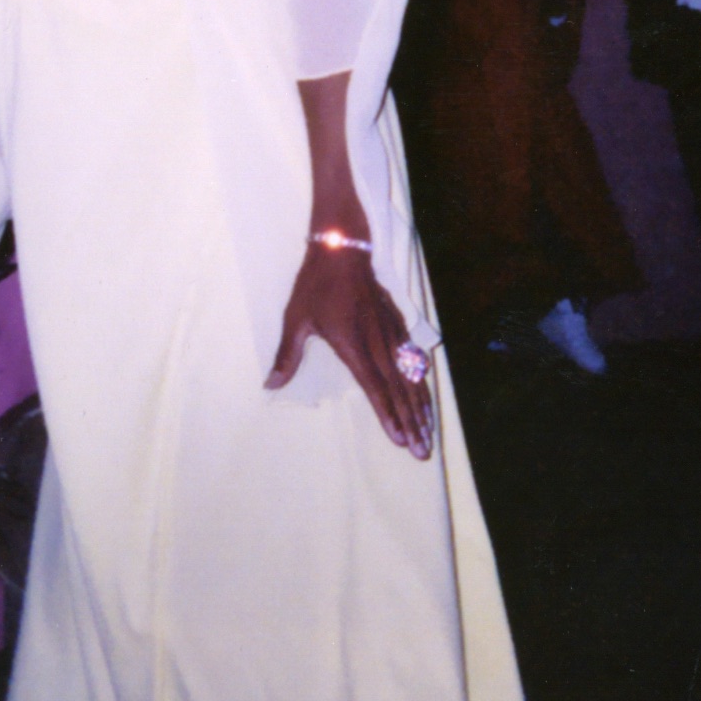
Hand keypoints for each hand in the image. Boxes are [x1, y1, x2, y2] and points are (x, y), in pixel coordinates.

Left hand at [266, 243, 434, 459]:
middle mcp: (378, 343)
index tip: (401, 441)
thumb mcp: (295, 318)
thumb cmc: (316, 284)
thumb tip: (271, 384)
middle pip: (400, 390)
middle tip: (423, 452)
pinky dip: (422, 382)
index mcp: (353, 345)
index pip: (375, 389)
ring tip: (430, 433)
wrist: (343, 248)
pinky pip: (415, 360)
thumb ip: (287, 354)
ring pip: (412, 377)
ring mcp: (392, 334)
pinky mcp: (398, 325)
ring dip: (421, 407)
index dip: (389, 416)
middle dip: (412, 423)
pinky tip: (426, 398)